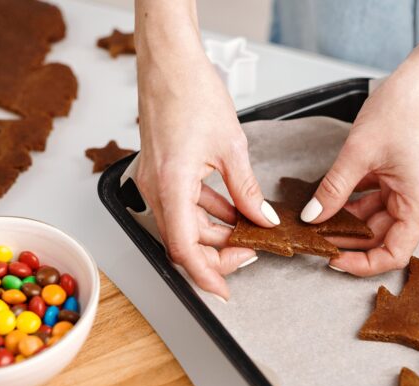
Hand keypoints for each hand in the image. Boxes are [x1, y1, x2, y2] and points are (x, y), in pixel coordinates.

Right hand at [135, 38, 278, 299]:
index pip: (183, 247)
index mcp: (171, 184)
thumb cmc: (191, 92)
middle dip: (220, 250)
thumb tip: (262, 219)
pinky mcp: (162, 172)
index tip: (223, 290)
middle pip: (185, 240)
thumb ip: (247, 191)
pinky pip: (185, 204)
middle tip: (253, 249)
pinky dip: (209, 212)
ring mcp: (156, 181)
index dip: (204, 274)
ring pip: (186, 224)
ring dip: (216, 231)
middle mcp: (156, 188)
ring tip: (250, 229)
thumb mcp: (232, 147)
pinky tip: (234, 210)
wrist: (169, 63)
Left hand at [300, 55, 418, 274]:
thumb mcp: (358, 154)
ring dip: (348, 221)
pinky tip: (329, 201)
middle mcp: (418, 200)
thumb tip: (313, 216)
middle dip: (349, 241)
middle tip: (315, 239)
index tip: (333, 260)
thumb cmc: (404, 109)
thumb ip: (334, 190)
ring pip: (375, 218)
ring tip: (317, 221)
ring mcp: (410, 188)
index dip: (362, 263)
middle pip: (382, 237)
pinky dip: (353, 202)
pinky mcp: (401, 175)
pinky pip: (375, 198)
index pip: (394, 253)